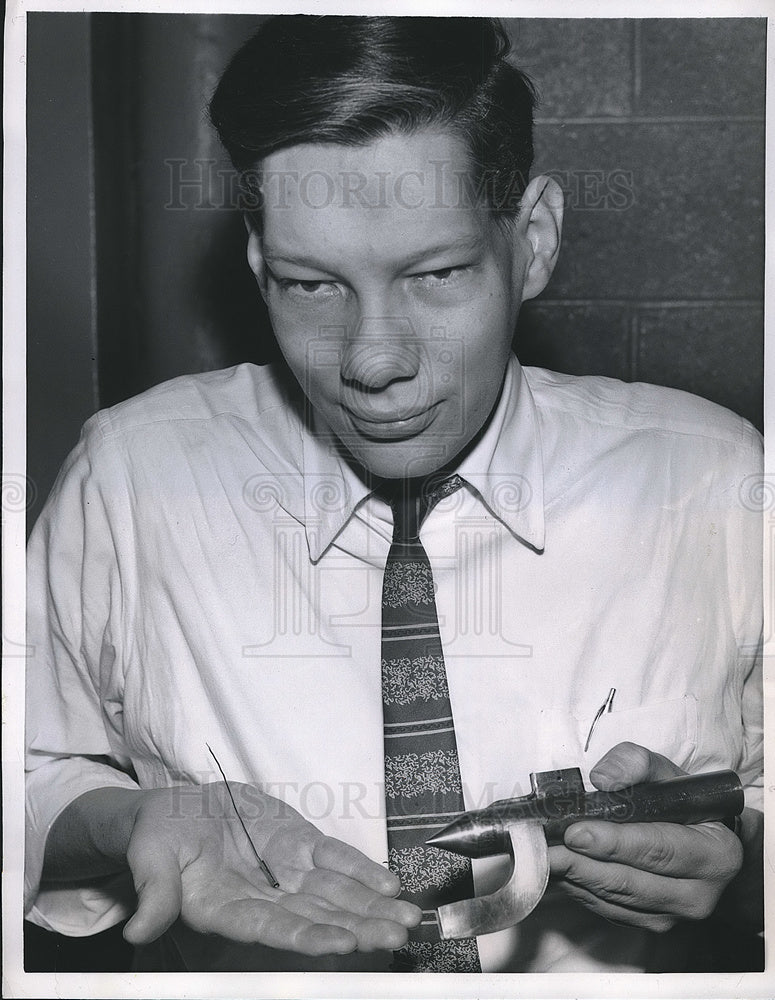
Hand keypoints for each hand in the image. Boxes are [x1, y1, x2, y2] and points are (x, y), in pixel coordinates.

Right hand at [122, 781, 419, 954]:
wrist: (176, 811)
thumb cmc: (158, 838)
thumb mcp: (148, 856)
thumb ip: (154, 890)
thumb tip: (138, 927)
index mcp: (225, 908)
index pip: (270, 928)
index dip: (305, 936)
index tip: (340, 944)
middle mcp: (263, 897)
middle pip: (315, 918)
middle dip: (358, 928)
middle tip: (396, 936)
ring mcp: (285, 872)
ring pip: (335, 894)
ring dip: (372, 907)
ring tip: (407, 919)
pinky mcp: (298, 844)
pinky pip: (336, 859)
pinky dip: (363, 872)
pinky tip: (390, 885)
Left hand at [548, 742, 742, 931]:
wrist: (702, 843)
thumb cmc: (683, 806)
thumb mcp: (667, 774)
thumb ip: (636, 764)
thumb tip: (603, 779)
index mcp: (715, 856)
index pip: (658, 849)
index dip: (614, 843)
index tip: (577, 833)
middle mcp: (698, 896)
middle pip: (630, 881)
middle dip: (582, 863)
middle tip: (546, 848)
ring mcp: (673, 916)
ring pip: (613, 898)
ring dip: (573, 876)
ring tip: (542, 855)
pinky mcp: (648, 924)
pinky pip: (606, 908)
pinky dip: (578, 887)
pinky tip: (558, 868)